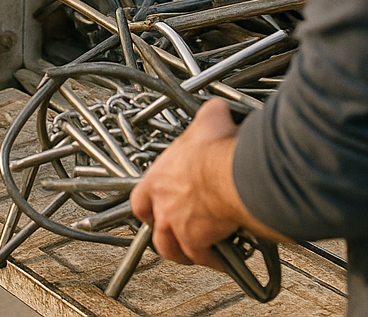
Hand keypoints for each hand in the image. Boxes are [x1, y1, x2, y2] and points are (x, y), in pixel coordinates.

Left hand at [130, 99, 242, 267]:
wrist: (228, 173)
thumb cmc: (214, 149)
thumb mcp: (208, 120)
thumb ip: (209, 115)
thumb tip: (220, 108)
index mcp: (158, 177)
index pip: (139, 198)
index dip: (146, 205)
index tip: (155, 208)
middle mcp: (162, 204)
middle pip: (153, 230)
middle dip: (163, 235)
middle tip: (177, 234)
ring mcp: (176, 225)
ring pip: (172, 249)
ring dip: (184, 252)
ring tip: (197, 252)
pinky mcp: (197, 241)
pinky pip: (202, 257)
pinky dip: (213, 259)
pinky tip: (223, 257)